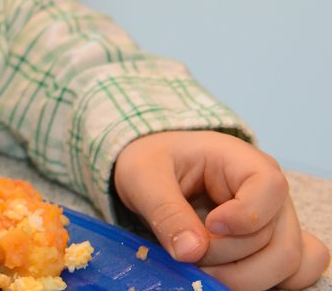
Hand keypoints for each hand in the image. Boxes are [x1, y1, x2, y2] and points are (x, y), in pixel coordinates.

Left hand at [114, 131, 329, 289]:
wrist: (152, 172)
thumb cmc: (151, 164)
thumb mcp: (143, 177)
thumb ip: (165, 211)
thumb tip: (191, 252)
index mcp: (241, 160)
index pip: (270, 187)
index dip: (244, 216)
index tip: (209, 224)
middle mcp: (269, 192)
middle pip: (279, 240)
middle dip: (230, 258)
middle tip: (189, 255)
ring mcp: (276, 220)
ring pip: (287, 262)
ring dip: (243, 277)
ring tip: (201, 267)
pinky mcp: (273, 244)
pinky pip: (297, 271)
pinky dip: (268, 282)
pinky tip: (230, 276)